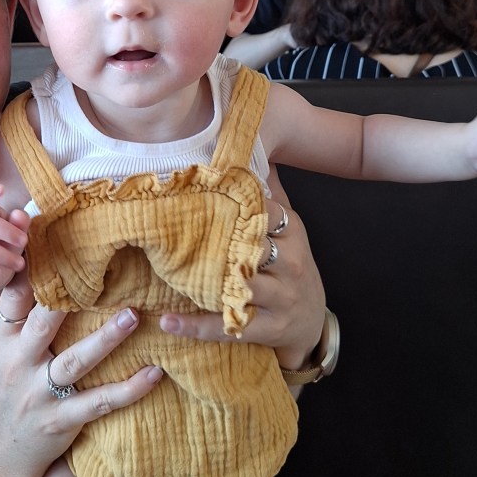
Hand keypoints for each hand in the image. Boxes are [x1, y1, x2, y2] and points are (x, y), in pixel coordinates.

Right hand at [0, 271, 162, 476]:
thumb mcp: (2, 348)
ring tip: (134, 316)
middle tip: (105, 270)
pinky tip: (155, 372)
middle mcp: (19, 362)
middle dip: (72, 297)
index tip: (58, 240)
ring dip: (106, 338)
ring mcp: (40, 394)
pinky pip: (100, 402)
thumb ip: (21, 312)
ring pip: (75, 361)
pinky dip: (130, 389)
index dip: (35, 268)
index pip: (16, 297)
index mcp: (4, 338)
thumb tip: (41, 262)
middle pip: (44, 322)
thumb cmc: (7, 389)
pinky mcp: (61, 421)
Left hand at [158, 168, 324, 371]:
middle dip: (217, 242)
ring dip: (203, 283)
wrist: (311, 323)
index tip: (201, 193)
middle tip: (174, 232)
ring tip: (165, 276)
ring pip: (241, 286)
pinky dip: (195, 326)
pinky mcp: (271, 328)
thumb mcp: (287, 231)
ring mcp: (283, 297)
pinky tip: (167, 322)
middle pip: (254, 247)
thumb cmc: (289, 268)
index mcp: (292, 232)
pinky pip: (228, 326)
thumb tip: (252, 148)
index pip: (267, 211)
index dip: (237, 203)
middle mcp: (291, 262)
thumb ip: (269, 196)